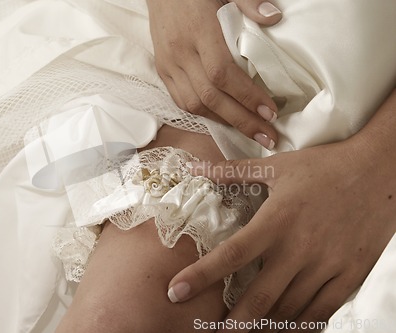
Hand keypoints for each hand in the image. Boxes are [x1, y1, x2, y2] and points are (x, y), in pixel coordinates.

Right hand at [146, 0, 281, 149]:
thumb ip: (249, 2)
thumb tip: (275, 18)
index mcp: (199, 30)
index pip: (223, 73)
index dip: (247, 96)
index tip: (271, 112)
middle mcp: (181, 52)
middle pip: (211, 97)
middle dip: (241, 120)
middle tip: (268, 136)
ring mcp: (168, 64)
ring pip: (194, 104)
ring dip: (224, 122)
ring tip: (249, 132)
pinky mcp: (162, 70)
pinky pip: (181, 100)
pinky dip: (204, 113)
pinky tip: (223, 119)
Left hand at [166, 127, 395, 330]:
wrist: (381, 171)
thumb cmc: (325, 168)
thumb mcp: (277, 166)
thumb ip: (231, 171)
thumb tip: (194, 168)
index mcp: (277, 221)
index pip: (231, 255)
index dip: (200, 276)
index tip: (175, 292)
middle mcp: (300, 248)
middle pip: (259, 296)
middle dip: (232, 322)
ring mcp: (327, 265)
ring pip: (289, 310)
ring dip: (263, 327)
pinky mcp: (350, 275)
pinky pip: (321, 311)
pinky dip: (300, 326)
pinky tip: (284, 330)